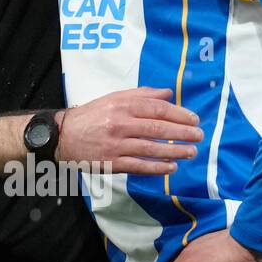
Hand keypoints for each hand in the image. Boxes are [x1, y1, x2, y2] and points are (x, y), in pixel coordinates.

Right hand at [57, 88, 202, 175]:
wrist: (63, 136)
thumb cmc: (91, 116)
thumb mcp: (114, 98)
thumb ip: (142, 95)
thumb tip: (168, 94)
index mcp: (122, 106)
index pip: (157, 109)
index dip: (179, 114)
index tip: (194, 119)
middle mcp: (120, 124)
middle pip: (158, 128)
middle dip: (182, 133)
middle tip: (199, 136)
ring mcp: (116, 145)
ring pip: (151, 149)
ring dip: (174, 151)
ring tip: (191, 152)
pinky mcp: (111, 163)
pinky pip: (138, 166)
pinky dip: (157, 168)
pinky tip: (171, 167)